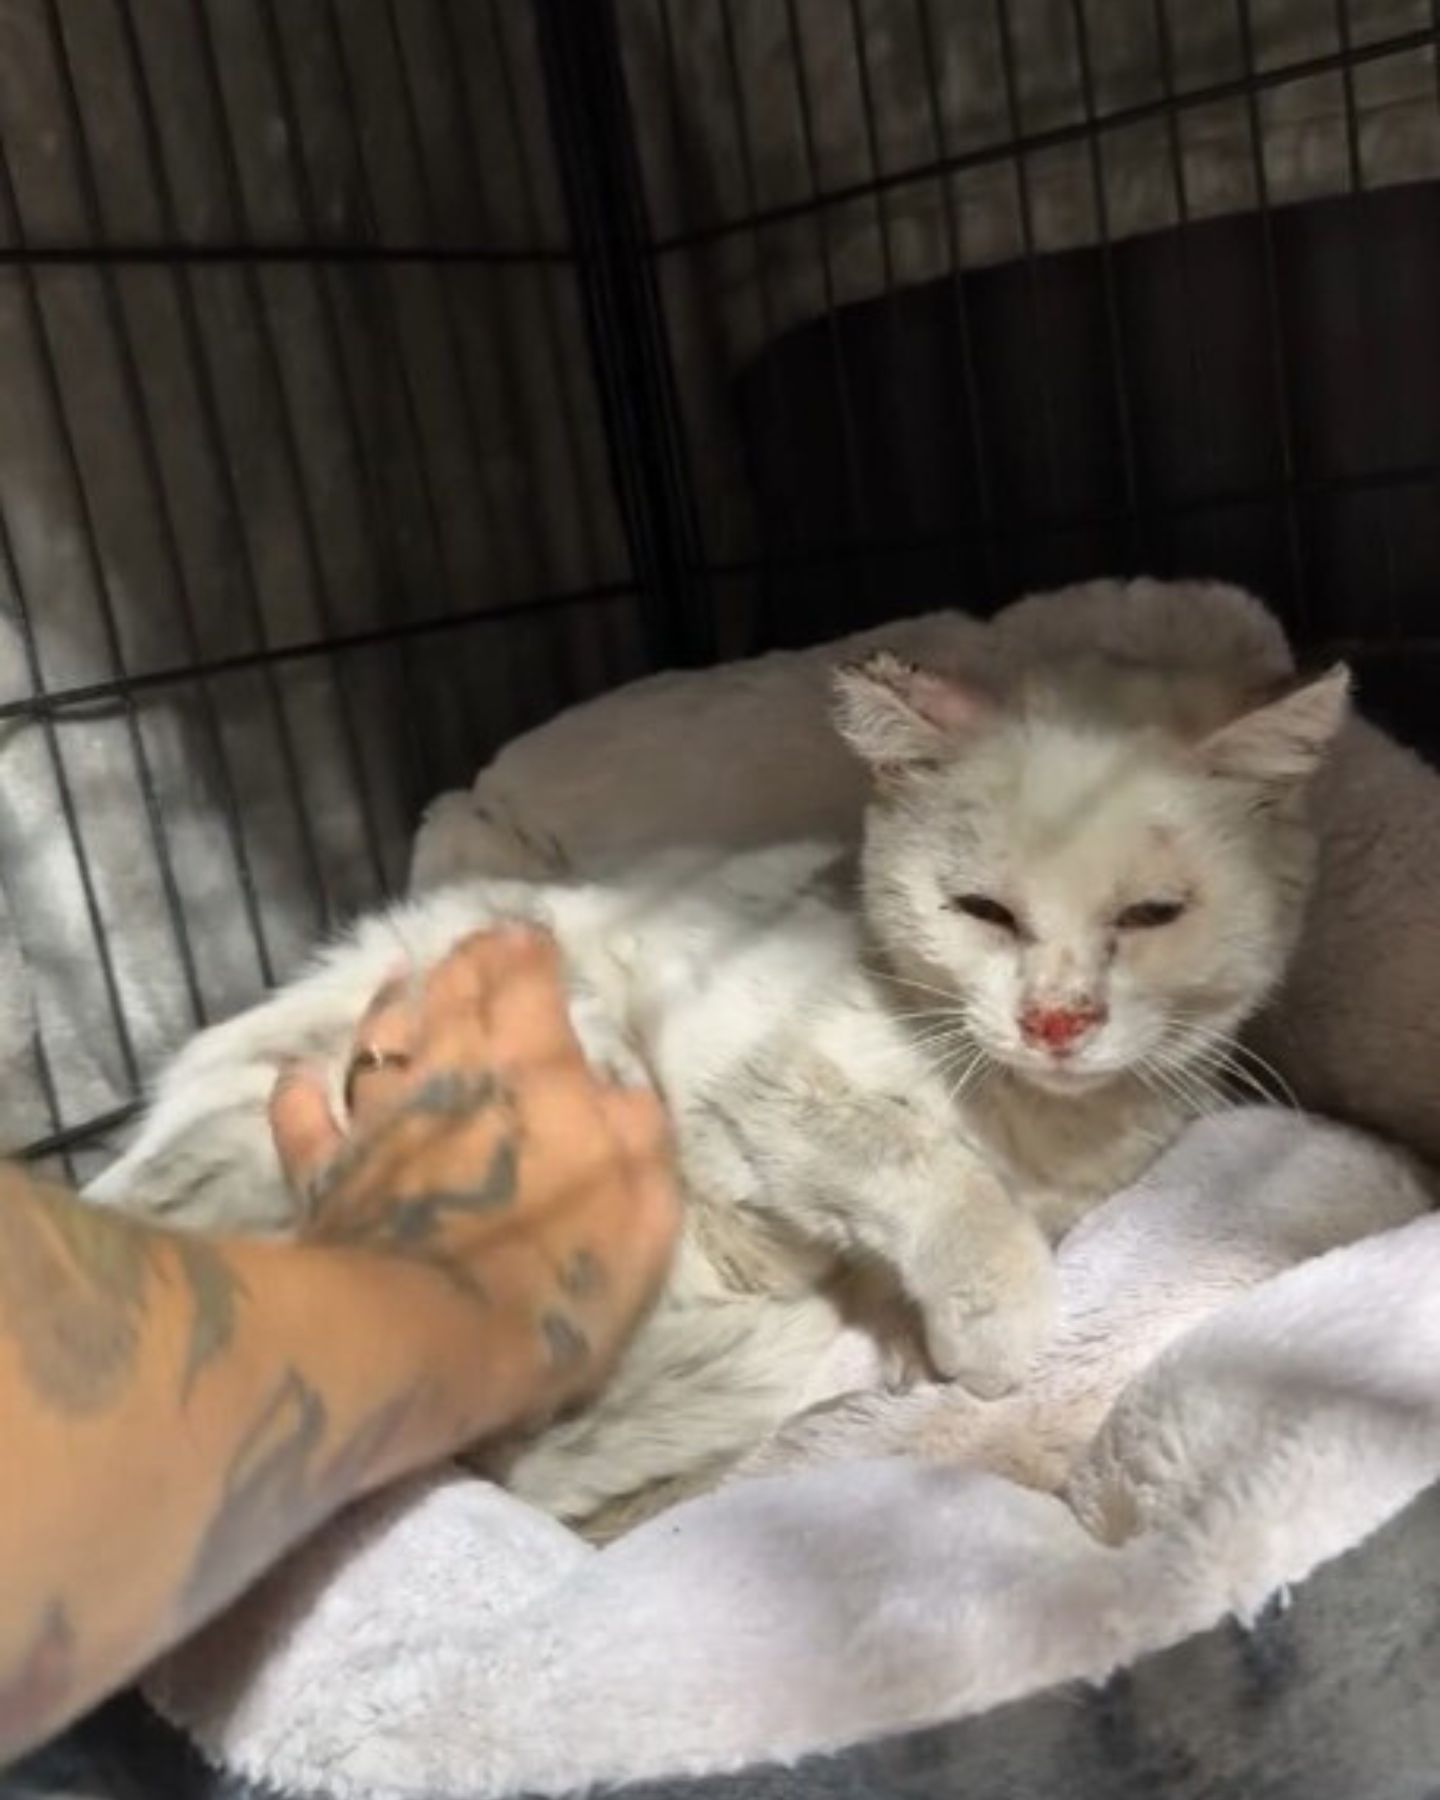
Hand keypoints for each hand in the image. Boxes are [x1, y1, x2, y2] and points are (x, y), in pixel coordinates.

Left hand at [268, 928, 679, 1442]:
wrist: (422, 1339)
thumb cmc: (551, 1277)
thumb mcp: (641, 1208)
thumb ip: (637, 1134)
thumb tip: (620, 1089)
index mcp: (536, 1074)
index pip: (530, 987)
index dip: (531, 955)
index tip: (533, 937)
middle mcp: (451, 1076)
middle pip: (453, 996)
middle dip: (469, 961)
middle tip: (478, 941)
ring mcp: (379, 1122)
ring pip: (378, 1042)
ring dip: (389, 1006)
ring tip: (397, 980)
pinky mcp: (324, 1174)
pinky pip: (304, 1119)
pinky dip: (299, 1092)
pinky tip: (298, 1076)